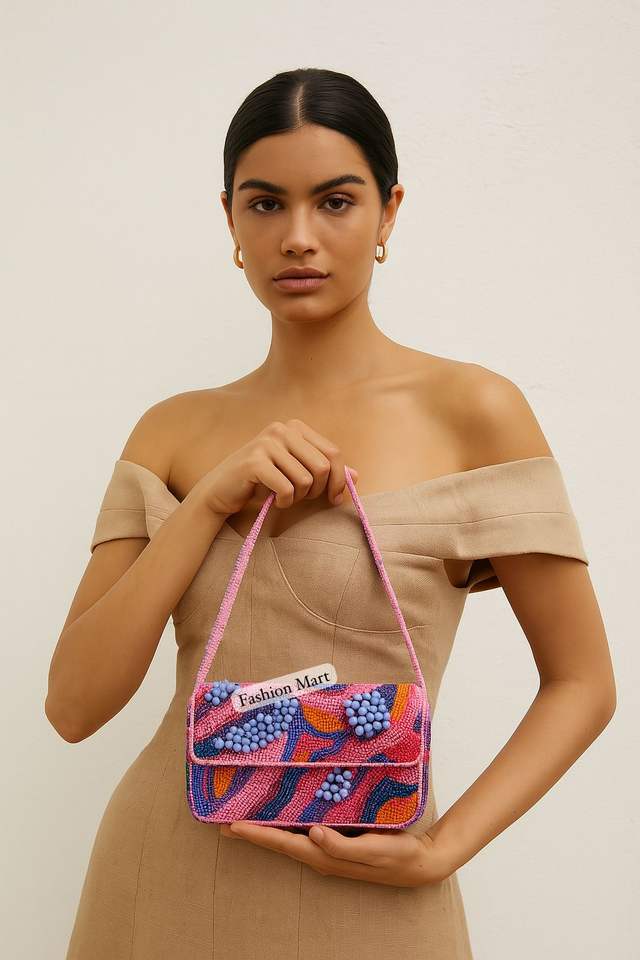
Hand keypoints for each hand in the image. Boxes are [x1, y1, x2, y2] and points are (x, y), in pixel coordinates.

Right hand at [187, 418, 358, 517]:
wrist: (222, 491)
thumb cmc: (263, 483)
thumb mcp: (297, 474)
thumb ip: (325, 472)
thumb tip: (356, 476)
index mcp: (295, 427)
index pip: (333, 452)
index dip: (339, 479)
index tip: (334, 498)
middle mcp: (281, 429)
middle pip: (322, 466)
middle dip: (316, 491)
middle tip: (300, 498)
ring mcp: (266, 443)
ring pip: (305, 480)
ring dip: (297, 497)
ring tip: (283, 496)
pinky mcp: (254, 461)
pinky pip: (286, 489)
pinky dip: (283, 502)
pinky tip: (272, 500)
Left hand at [219, 821, 452, 886]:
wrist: (420, 862)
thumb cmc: (396, 857)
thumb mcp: (371, 850)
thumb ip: (342, 845)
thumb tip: (313, 834)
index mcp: (324, 856)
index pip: (282, 844)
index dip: (256, 834)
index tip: (230, 826)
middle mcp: (320, 853)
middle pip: (278, 841)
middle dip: (252, 832)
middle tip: (223, 822)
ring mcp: (328, 847)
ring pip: (289, 836)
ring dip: (267, 828)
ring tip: (244, 816)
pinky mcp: (338, 839)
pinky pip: (305, 830)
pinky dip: (288, 823)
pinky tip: (284, 812)